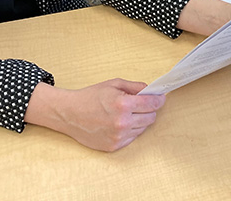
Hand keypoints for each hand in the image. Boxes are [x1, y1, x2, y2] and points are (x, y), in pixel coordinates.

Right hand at [25, 79, 164, 151]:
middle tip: (140, 103)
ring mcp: (118, 136)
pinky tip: (119, 122)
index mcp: (123, 104)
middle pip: (151, 117)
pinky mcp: (114, 146)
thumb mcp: (114, 84)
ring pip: (143, 128)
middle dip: (149, 109)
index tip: (160, 97)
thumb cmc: (91, 96)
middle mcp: (122, 122)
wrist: (70, 113)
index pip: (152, 104)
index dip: (158, 99)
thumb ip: (135, 87)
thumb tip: (150, 90)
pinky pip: (132, 137)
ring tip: (126, 112)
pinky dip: (130, 129)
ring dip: (140, 120)